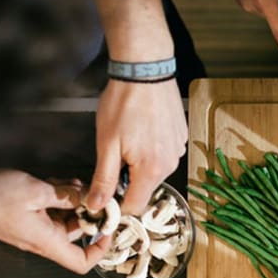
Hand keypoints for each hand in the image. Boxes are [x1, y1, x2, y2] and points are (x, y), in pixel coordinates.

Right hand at [0, 170, 110, 272]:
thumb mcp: (35, 192)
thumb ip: (66, 196)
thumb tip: (89, 199)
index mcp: (47, 240)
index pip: (81, 262)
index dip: (100, 250)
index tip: (109, 229)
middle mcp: (44, 238)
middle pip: (78, 233)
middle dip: (89, 212)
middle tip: (93, 193)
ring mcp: (35, 227)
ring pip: (67, 217)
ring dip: (74, 200)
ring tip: (72, 184)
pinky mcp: (28, 216)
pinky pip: (52, 210)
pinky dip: (59, 197)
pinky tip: (58, 183)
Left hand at [90, 79, 186, 214]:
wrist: (146, 70)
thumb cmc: (124, 103)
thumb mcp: (107, 144)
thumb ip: (104, 179)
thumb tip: (96, 206)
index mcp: (150, 170)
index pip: (135, 206)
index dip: (117, 204)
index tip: (104, 192)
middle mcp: (169, 164)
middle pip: (145, 188)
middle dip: (128, 180)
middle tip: (113, 155)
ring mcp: (178, 150)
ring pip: (154, 171)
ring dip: (140, 164)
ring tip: (129, 137)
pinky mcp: (180, 138)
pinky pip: (164, 155)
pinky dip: (152, 150)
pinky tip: (143, 129)